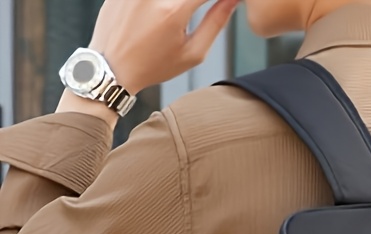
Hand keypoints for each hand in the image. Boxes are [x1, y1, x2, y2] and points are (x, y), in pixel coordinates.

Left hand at [88, 0, 239, 94]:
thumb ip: (215, 23)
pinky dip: (158, 4)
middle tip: (191, 13)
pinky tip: (156, 18)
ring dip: (177, 4)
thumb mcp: (192, 53)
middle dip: (193, 1)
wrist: (113, 66)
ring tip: (170, 22)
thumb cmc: (155, 65)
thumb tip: (232, 0)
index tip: (223, 1)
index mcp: (173, 11)